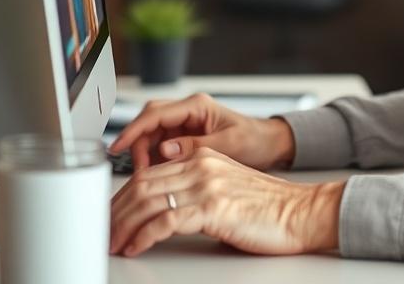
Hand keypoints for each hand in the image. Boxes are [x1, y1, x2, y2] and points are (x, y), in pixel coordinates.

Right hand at [108, 93, 295, 170]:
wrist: (270, 145)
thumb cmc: (255, 140)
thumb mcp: (228, 145)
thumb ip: (196, 147)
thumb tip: (166, 151)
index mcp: (197, 106)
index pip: (155, 114)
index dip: (133, 130)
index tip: (118, 146)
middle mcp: (188, 112)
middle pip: (148, 123)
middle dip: (138, 145)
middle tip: (139, 172)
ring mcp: (185, 125)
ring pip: (151, 135)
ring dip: (145, 155)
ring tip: (147, 178)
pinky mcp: (185, 138)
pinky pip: (160, 146)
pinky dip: (155, 160)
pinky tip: (157, 176)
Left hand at [109, 147, 343, 256]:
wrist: (300, 213)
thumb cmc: (267, 207)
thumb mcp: (226, 185)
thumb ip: (196, 184)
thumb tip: (162, 203)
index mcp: (203, 155)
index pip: (149, 172)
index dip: (122, 196)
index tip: (110, 215)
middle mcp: (201, 164)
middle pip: (142, 184)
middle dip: (115, 211)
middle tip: (103, 232)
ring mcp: (207, 184)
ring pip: (148, 200)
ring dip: (123, 225)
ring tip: (113, 243)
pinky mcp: (213, 208)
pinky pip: (166, 221)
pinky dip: (144, 236)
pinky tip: (136, 247)